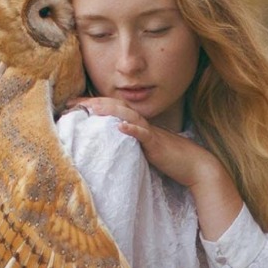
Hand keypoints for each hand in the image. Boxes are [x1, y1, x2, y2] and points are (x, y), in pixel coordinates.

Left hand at [67, 97, 210, 185]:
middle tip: (73, 103)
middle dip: (94, 103)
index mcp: (138, 124)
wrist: (194, 165)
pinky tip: (120, 126)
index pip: (113, 109)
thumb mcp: (145, 148)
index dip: (94, 105)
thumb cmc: (170, 158)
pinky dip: (132, 129)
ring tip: (92, 108)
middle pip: (116, 107)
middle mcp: (142, 124)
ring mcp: (150, 132)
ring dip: (110, 110)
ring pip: (129, 115)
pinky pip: (144, 134)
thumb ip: (130, 142)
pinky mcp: (157, 144)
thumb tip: (112, 140)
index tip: (73, 104)